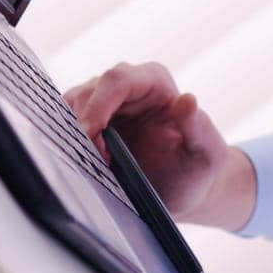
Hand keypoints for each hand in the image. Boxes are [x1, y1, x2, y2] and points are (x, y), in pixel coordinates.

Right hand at [63, 61, 230, 218]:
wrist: (180, 192)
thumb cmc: (196, 170)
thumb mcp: (207, 154)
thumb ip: (200, 129)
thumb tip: (187, 100)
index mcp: (155, 82)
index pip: (116, 79)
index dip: (98, 104)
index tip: (90, 135)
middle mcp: (127, 86)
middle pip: (86, 92)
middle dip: (82, 125)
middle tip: (93, 160)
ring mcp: (104, 103)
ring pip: (70, 107)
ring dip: (73, 135)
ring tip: (92, 165)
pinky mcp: (89, 123)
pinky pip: (64, 125)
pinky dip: (67, 142)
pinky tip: (81, 162)